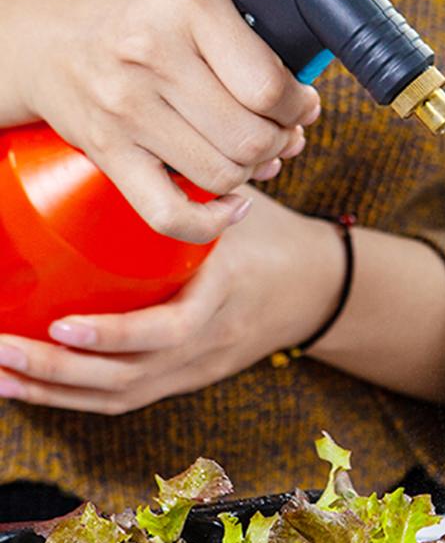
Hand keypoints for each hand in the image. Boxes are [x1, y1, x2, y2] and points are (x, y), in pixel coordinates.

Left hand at [0, 190, 345, 413]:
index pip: (171, 331)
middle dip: (58, 372)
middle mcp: (209, 343)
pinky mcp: (186, 377)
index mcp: (224, 298)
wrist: (318, 288)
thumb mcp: (237, 210)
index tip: (61, 325)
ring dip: (54, 392)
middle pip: (131, 378)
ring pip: (121, 397)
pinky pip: (128, 398)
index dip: (115, 337)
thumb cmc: (271, 238)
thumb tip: (108, 144)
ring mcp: (198, 368)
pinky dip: (73, 397)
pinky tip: (28, 387)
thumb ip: (185, 192)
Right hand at [12, 0, 319, 242]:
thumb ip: (261, 5)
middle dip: (281, 142)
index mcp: (186, 3)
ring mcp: (125, 107)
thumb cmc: (142, 3)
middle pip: (252, 139)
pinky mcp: (109, 151)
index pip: (269, 87)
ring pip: (225, 176)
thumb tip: (313, 63)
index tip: (301, 105)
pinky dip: (214, 223)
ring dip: (253, 174)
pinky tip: (234, 204)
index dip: (299, 107)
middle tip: (280, 132)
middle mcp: (150, 53)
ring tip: (254, 153)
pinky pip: (172, 215)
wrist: (47, 29)